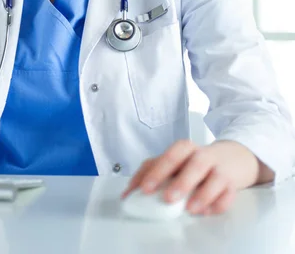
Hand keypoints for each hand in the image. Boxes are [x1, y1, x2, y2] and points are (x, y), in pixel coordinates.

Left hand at [121, 139, 269, 216]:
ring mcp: (219, 168)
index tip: (144, 188)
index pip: (170, 156)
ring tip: (190, 209)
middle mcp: (202, 155)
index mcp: (184, 148)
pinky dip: (219, 203)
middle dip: (181, 181)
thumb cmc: (196, 161)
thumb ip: (151, 171)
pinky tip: (208, 211)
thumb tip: (128, 193)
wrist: (233, 157)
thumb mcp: (174, 161)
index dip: (157, 171)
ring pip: (214, 177)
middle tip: (167, 198)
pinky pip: (229, 193)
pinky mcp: (232, 182)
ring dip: (202, 194)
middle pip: (194, 163)